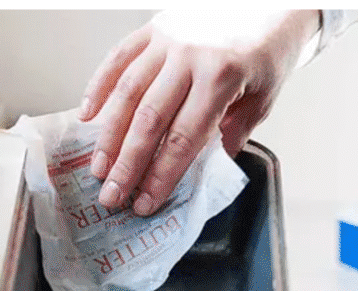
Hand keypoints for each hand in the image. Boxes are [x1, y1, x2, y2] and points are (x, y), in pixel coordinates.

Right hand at [80, 10, 320, 215]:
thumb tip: (198, 172)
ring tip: (97, 168)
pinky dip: (98, 87)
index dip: (161, 176)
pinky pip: (118, 58)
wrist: (271, 1)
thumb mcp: (262, 100)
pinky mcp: (154, 27)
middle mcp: (190, 56)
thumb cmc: (266, 53)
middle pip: (149, 120)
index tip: (145, 203)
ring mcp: (168, 39)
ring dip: (108, 135)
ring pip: (128, 92)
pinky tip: (86, 118)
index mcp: (221, 77)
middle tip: (111, 196)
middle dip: (127, 165)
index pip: (183, 139)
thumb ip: (231, 137)